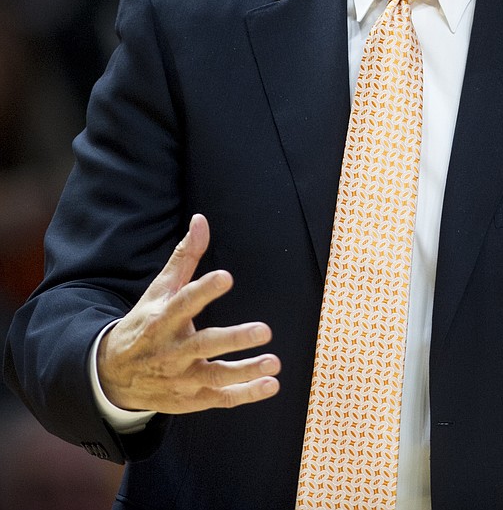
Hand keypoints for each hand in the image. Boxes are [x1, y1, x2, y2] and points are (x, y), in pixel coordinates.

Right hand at [97, 213, 280, 413]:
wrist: (113, 376)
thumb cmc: (146, 322)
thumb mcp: (160, 289)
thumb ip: (185, 256)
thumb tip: (201, 219)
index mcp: (163, 318)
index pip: (184, 302)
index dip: (204, 290)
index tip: (226, 277)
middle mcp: (172, 351)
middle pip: (204, 345)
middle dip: (234, 339)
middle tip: (265, 330)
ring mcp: (181, 377)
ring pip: (216, 376)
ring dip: (246, 371)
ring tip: (274, 361)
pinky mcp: (190, 398)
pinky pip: (220, 398)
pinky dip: (245, 394)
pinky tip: (270, 384)